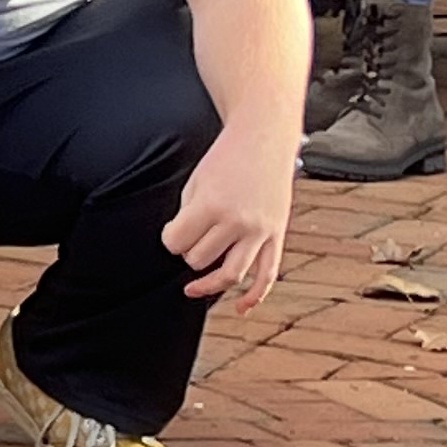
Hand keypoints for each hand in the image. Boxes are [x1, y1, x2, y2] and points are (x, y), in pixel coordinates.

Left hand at [163, 124, 292, 311]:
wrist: (264, 138)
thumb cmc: (226, 157)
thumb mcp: (196, 182)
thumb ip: (189, 216)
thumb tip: (182, 246)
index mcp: (212, 205)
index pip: (177, 242)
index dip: (169, 239)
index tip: (172, 232)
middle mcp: (238, 222)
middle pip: (199, 259)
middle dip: (188, 252)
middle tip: (189, 238)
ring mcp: (261, 231)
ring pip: (230, 275)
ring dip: (209, 283)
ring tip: (193, 286)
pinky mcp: (277, 235)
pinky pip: (267, 275)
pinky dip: (255, 296)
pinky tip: (240, 308)